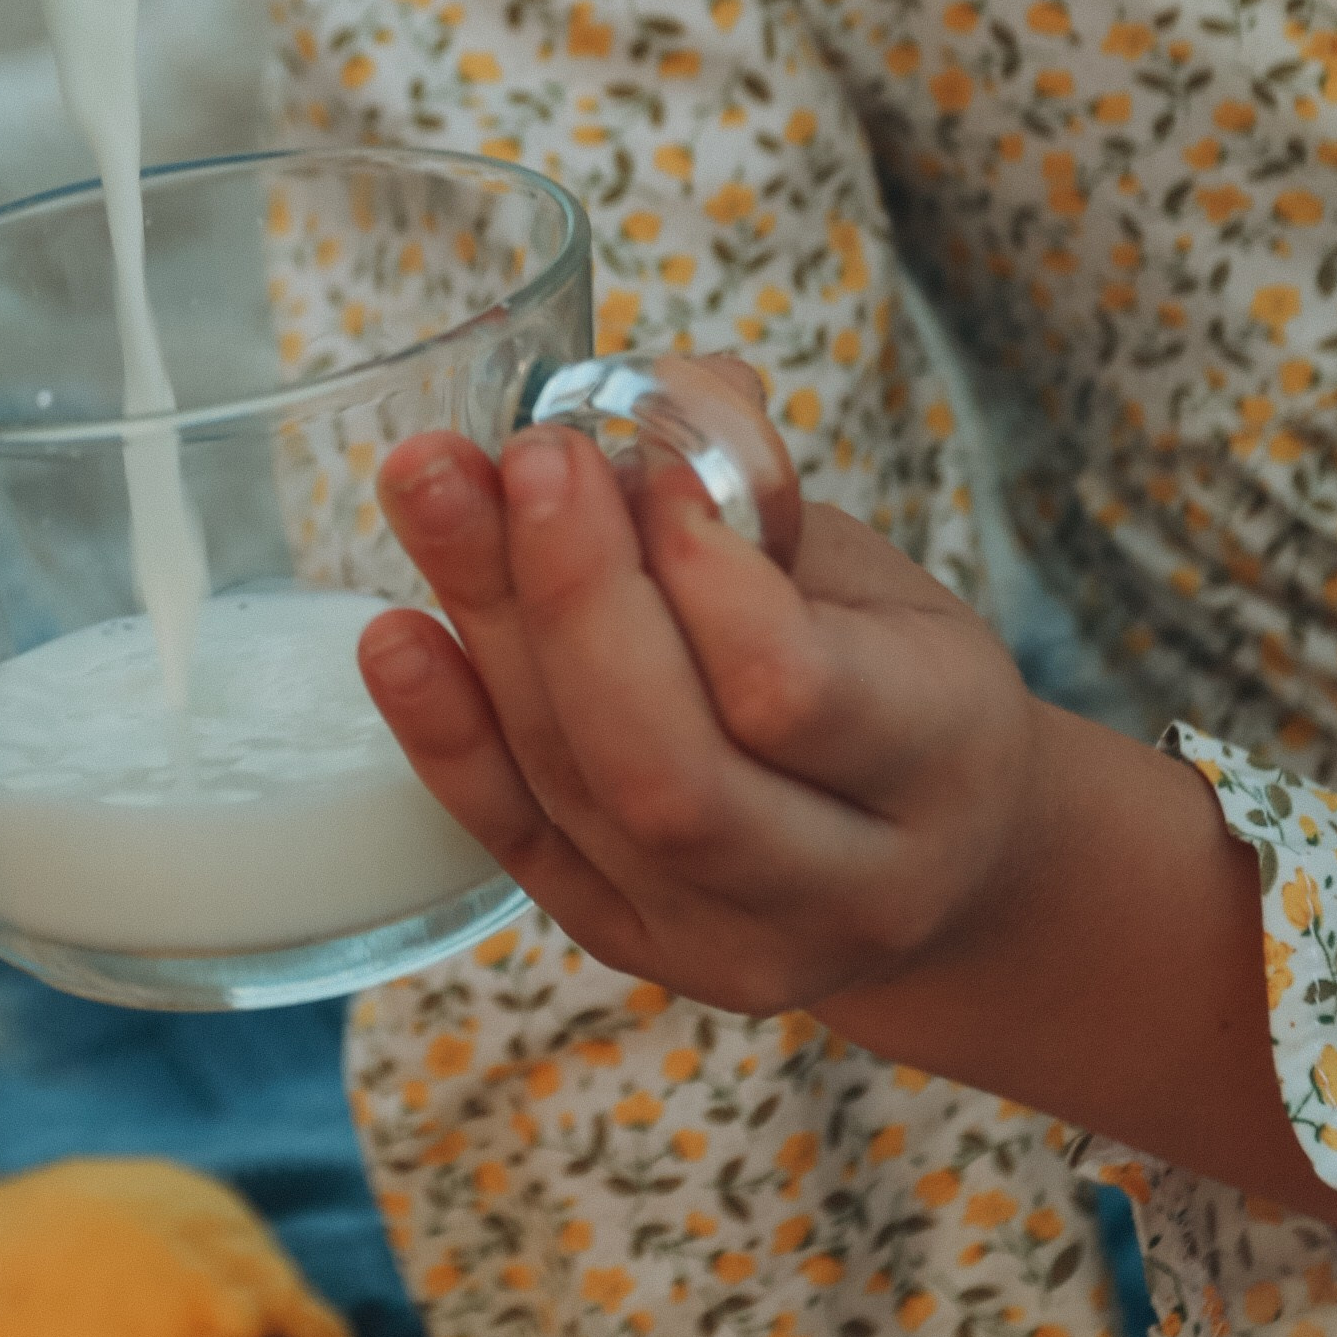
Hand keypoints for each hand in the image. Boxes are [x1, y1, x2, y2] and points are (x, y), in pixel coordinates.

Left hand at [358, 372, 1044, 1025]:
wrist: (928, 853)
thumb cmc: (891, 674)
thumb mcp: (872, 573)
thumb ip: (766, 492)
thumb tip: (663, 389)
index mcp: (943, 761)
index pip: (795, 690)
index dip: (697, 570)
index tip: (643, 456)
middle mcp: (846, 888)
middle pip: (669, 772)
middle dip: (573, 597)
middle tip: (525, 458)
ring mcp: (728, 943)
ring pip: (582, 799)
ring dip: (492, 632)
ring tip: (432, 489)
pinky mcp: (629, 947)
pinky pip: (520, 844)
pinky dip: (446, 736)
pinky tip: (393, 636)